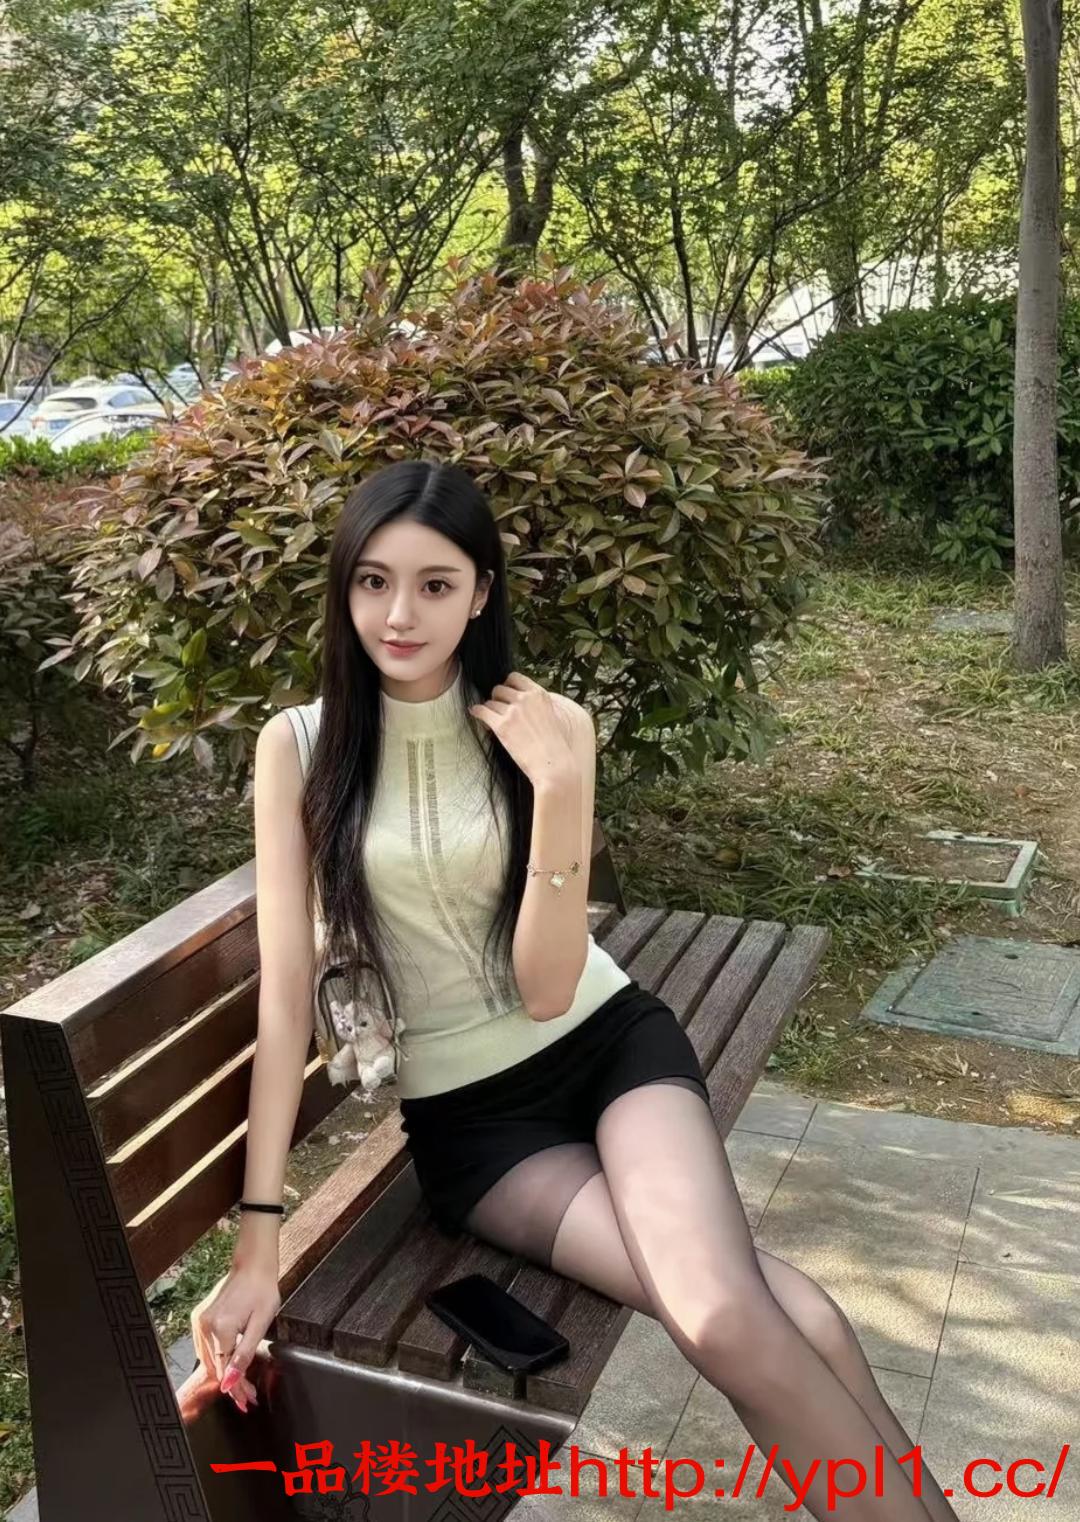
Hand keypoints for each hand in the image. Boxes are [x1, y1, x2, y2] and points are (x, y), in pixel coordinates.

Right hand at [190, 1262, 280, 1412]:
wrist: (252, 1265)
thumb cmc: (262, 1291)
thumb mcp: (261, 1323)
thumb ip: (244, 1354)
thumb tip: (230, 1382)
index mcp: (221, 1328)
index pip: (225, 1369)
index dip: (236, 1388)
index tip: (247, 1402)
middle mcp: (204, 1326)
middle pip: (215, 1366)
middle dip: (231, 1384)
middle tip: (248, 1397)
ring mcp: (199, 1321)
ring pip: (207, 1359)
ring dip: (223, 1372)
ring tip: (242, 1385)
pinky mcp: (199, 1318)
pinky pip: (205, 1347)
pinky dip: (216, 1358)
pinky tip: (229, 1364)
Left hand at [468, 672, 577, 784]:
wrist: (554, 764)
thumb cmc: (554, 746)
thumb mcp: (550, 716)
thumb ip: (536, 705)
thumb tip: (518, 702)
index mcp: (539, 694)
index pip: (515, 678)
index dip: (507, 685)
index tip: (505, 694)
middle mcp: (525, 699)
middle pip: (500, 689)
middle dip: (497, 699)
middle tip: (498, 709)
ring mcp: (513, 712)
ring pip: (491, 702)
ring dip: (489, 710)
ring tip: (492, 719)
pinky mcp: (502, 726)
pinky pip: (482, 711)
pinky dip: (477, 712)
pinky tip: (476, 714)